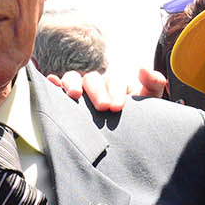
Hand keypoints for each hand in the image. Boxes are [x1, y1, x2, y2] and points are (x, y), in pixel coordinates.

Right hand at [45, 68, 168, 112]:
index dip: (115, 91)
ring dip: (72, 84)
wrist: (127, 136)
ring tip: (74, 95)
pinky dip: (53, 83)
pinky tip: (51, 82)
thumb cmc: (137, 117)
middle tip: (103, 107)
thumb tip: (143, 68)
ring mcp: (80, 92)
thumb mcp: (148, 101)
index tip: (117, 107)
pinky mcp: (66, 101)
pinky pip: (57, 88)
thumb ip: (153, 84)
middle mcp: (96, 85)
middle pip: (92, 79)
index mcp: (115, 84)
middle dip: (97, 91)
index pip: (114, 81)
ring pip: (72, 79)